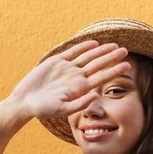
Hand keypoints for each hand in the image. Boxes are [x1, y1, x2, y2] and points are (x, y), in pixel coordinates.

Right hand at [11, 40, 130, 118]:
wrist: (25, 102)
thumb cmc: (44, 109)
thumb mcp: (63, 110)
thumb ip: (80, 103)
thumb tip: (95, 96)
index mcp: (81, 89)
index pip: (101, 77)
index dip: (114, 71)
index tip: (127, 66)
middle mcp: (76, 77)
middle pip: (98, 64)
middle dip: (111, 57)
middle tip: (125, 51)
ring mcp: (67, 69)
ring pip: (88, 57)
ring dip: (101, 51)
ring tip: (115, 45)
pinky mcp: (56, 62)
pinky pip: (72, 52)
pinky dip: (83, 47)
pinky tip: (94, 43)